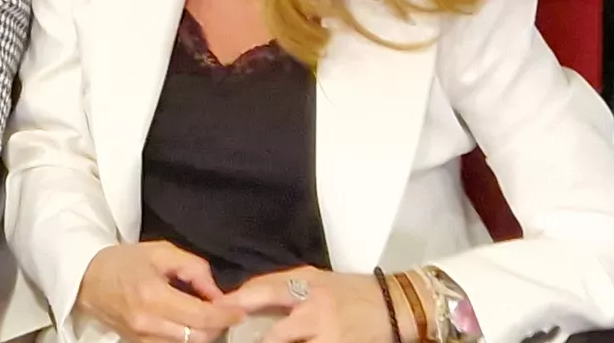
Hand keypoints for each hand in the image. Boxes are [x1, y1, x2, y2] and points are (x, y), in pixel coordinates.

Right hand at [72, 240, 234, 342]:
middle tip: (224, 311)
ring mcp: (141, 338)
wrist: (86, 279)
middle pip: (198, 337)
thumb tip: (217, 292)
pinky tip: (189, 323)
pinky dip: (187, 337)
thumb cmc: (123, 261)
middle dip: (217, 326)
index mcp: (153, 296)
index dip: (225, 316)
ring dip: (203, 333)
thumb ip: (194, 269)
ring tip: (206, 316)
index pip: (201, 316)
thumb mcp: (160, 252)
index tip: (239, 311)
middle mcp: (147, 323)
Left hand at [231, 267, 390, 342]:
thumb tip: (248, 297)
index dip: (237, 301)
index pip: (264, 290)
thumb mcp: (320, 279)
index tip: (216, 311)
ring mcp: (328, 333)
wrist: (397, 306)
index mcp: (308, 285)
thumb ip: (287, 286)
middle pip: (273, 328)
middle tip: (226, 332)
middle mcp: (316, 308)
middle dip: (249, 332)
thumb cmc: (354, 292)